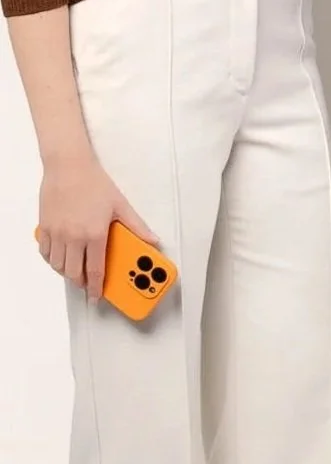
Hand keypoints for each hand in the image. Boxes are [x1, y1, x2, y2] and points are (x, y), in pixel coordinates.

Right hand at [37, 154, 158, 301]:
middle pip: (73, 273)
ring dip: (66, 273)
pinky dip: (52, 260)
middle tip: (87, 284)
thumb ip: (137, 226)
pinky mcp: (44, 228)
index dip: (96, 288)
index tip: (97, 297)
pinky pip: (45, 253)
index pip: (94, 271)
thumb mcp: (120, 204)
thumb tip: (153, 240)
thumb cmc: (95, 183)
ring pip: (58, 266)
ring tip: (76, 270)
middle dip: (81, 283)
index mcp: (94, 234)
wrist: (69, 166)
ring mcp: (56, 233)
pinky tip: (60, 257)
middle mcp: (73, 237)